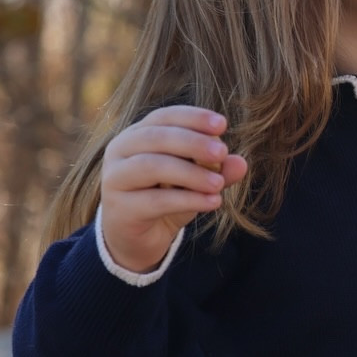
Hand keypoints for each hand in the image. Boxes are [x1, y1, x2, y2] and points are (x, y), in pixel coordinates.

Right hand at [99, 106, 247, 273]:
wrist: (138, 239)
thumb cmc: (167, 200)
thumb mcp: (196, 183)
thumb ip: (216, 171)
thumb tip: (241, 163)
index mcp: (137, 135)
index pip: (163, 117)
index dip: (192, 117)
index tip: (222, 124)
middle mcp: (120, 151)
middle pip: (156, 137)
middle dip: (193, 143)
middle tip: (222, 152)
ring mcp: (115, 179)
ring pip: (152, 166)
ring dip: (190, 173)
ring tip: (219, 184)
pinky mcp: (120, 208)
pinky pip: (155, 200)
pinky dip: (188, 200)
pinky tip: (213, 202)